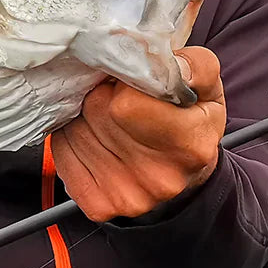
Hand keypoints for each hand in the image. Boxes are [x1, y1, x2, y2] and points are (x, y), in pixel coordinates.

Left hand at [50, 46, 225, 221]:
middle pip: (95, 111)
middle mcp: (158, 178)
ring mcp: (126, 196)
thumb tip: (165, 62)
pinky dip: (70, 139)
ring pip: (73, 130)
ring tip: (106, 117)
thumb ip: (194, 66)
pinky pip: (61, 154)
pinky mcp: (98, 205)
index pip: (125, 102)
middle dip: (99, 94)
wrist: (183, 175)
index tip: (129, 79)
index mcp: (190, 144)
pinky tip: (94, 137)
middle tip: (116, 95)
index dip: (122, 80)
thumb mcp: (206, 88)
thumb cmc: (191, 122)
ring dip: (82, 115)